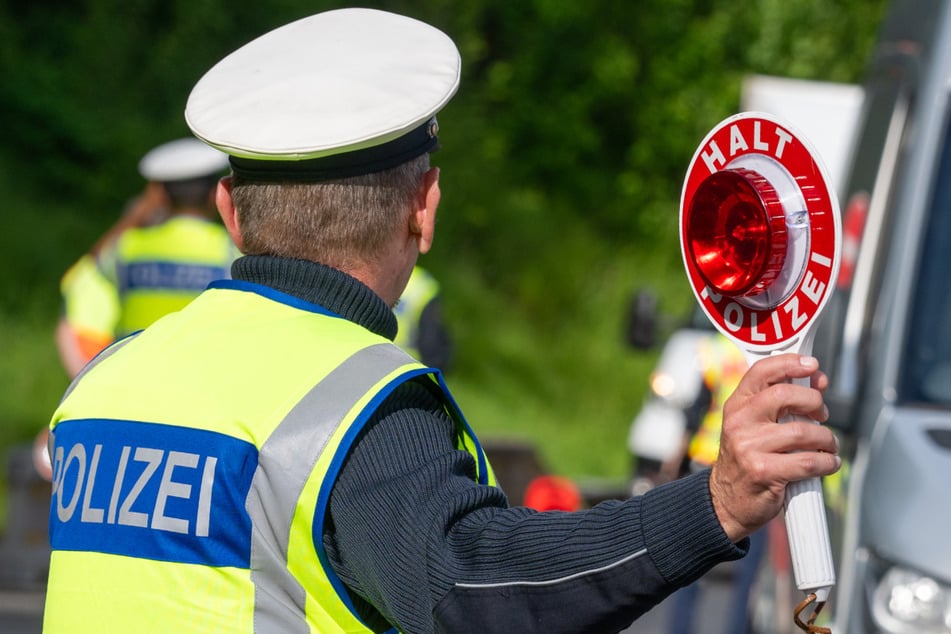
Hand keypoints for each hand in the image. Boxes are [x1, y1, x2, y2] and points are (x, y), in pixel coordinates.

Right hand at [709, 354, 839, 541]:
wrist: (725, 501)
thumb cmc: (746, 460)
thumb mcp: (752, 426)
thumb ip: (781, 403)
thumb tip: (817, 380)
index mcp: (736, 406)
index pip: (761, 372)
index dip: (790, 363)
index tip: (812, 366)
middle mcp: (739, 423)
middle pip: (785, 395)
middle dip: (814, 403)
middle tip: (822, 415)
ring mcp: (749, 447)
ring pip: (803, 432)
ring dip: (826, 439)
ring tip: (827, 445)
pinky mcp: (764, 472)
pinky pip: (808, 462)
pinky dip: (827, 463)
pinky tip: (827, 463)